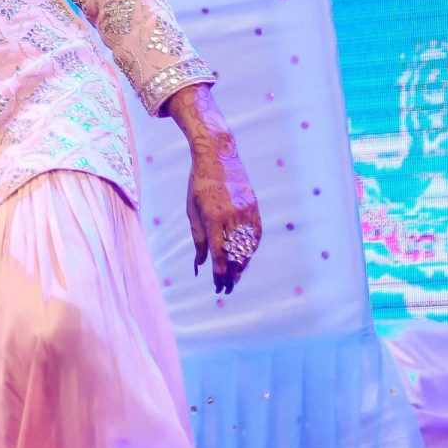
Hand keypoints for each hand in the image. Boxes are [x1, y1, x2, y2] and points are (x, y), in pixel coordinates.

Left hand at [186, 129, 261, 294]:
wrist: (218, 157)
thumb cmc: (198, 185)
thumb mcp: (192, 211)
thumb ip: (198, 239)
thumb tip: (201, 265)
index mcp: (213, 217)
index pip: (219, 253)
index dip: (220, 273)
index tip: (218, 286)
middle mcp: (232, 216)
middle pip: (235, 254)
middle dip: (231, 274)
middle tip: (226, 289)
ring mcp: (246, 212)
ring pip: (247, 247)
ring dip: (242, 265)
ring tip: (235, 278)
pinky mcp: (254, 208)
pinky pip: (255, 235)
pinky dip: (251, 249)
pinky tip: (245, 259)